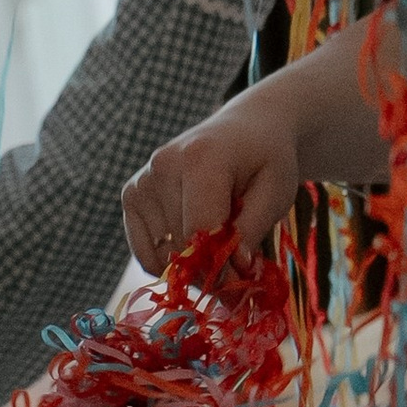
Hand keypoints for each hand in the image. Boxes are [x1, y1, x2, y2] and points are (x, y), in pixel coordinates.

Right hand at [122, 74, 306, 275]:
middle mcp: (162, 166)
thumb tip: (231, 275)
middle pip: (181, 247)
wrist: (245, 127)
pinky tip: (193, 244)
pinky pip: (145, 253)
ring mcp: (142, 181)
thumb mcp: (275, 191)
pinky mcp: (131, 195)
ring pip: (163, 256)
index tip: (241, 278)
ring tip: (217, 240)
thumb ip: (252, 232)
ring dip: (192, 265)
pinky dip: (170, 261)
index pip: (199, 230)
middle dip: (211, 267)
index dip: (220, 266)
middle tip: (236, 256)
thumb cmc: (266, 159)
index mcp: (200, 158)